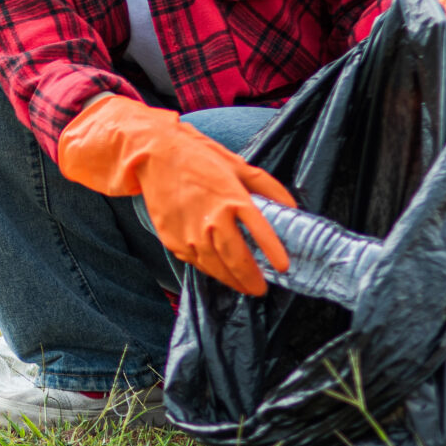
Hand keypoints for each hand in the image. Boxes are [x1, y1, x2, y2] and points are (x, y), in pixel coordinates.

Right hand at [55, 93, 295, 294]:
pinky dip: (210, 270)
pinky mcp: (173, 239)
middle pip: (236, 259)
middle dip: (250, 279)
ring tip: (243, 287)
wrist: (154, 156)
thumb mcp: (238, 166)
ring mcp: (189, 232)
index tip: (283, 267)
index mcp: (232, 198)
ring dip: (231, 280)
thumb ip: (267, 187)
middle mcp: (212, 219)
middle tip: (259, 288)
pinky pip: (196, 262)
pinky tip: (219, 271)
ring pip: (216, 266)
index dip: (272, 252)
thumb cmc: (198, 158)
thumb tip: (291, 207)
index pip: (259, 232)